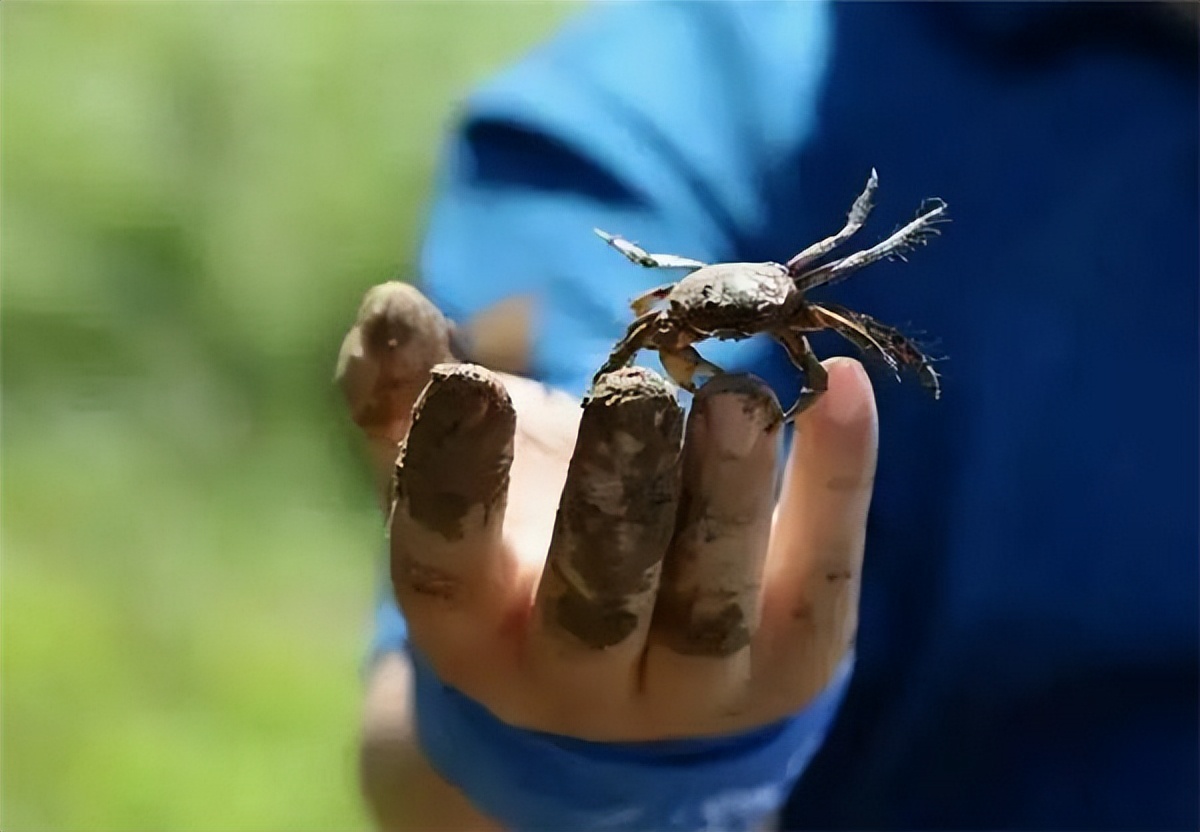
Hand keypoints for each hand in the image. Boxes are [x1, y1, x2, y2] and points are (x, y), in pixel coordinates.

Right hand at [341, 283, 877, 743]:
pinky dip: (834, 487)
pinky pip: (818, 580)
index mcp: (472, 625)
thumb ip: (406, 393)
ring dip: (724, 500)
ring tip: (737, 396)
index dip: (451, 479)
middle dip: (612, 500)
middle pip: (592, 604)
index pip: (445, 564)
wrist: (641, 644)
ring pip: (707, 609)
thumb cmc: (526, 532)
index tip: (469, 383)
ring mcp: (688, 684)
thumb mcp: (461, 470)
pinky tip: (843, 390)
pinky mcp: (789, 662)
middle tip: (632, 393)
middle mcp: (572, 676)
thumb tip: (390, 307)